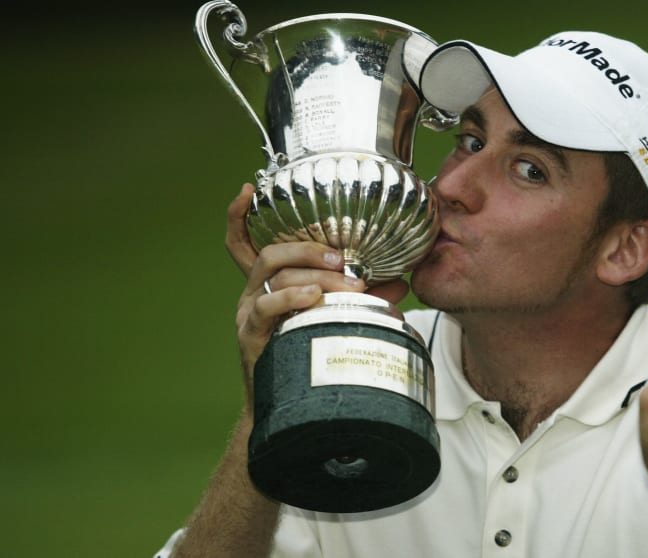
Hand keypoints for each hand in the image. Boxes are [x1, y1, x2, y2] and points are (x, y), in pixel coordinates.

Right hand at [225, 184, 410, 400]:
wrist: (291, 406)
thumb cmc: (310, 354)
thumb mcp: (336, 316)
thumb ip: (363, 295)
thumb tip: (401, 281)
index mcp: (267, 284)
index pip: (242, 243)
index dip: (238, 215)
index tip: (249, 188)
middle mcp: (253, 293)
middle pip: (271, 253)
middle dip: (309, 249)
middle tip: (344, 258)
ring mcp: (249, 313)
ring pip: (274, 276)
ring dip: (314, 273)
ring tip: (345, 281)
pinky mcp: (251, 335)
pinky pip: (267, 307)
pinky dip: (292, 297)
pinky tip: (315, 297)